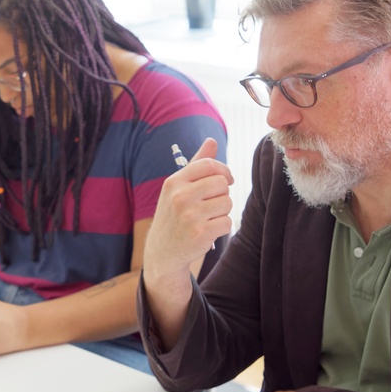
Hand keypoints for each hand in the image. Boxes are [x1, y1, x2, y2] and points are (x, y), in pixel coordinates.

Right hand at [144, 138, 233, 280]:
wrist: (163, 251)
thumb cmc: (174, 214)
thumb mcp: (178, 188)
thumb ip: (196, 164)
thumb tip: (211, 141)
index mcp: (174, 182)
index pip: (209, 165)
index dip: (223, 171)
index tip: (225, 180)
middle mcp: (180, 197)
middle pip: (222, 183)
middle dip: (222, 193)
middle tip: (210, 204)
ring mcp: (190, 216)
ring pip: (227, 202)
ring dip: (222, 211)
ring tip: (206, 218)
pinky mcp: (201, 234)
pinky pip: (227, 222)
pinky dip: (221, 227)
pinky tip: (207, 231)